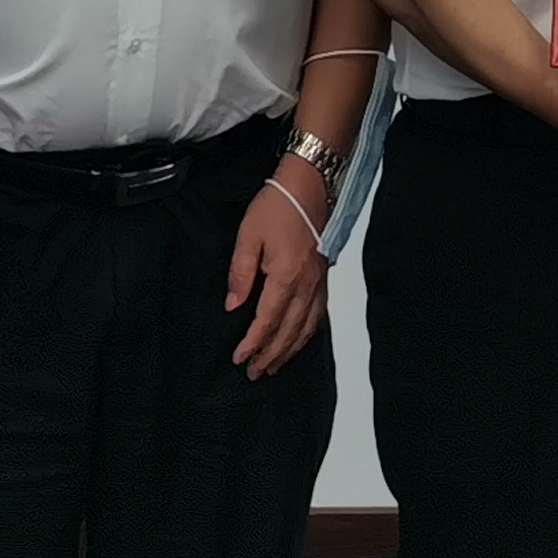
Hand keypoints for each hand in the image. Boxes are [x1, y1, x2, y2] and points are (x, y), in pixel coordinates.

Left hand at [227, 164, 332, 378]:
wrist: (310, 184)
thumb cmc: (277, 206)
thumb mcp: (248, 236)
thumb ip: (240, 273)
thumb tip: (233, 306)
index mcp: (285, 276)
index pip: (267, 322)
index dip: (253, 344)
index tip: (239, 359)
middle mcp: (306, 285)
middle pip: (288, 332)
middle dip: (271, 356)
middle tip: (255, 373)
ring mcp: (318, 282)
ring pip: (306, 327)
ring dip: (290, 350)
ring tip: (275, 366)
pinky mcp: (323, 276)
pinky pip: (318, 315)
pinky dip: (307, 334)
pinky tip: (299, 340)